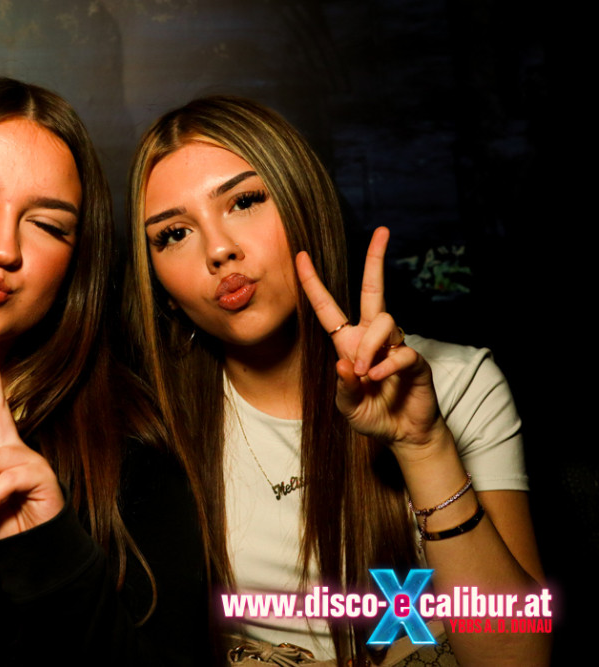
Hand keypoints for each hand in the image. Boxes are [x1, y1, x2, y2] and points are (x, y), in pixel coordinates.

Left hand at [295, 227, 446, 449]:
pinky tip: (379, 379)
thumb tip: (345, 363)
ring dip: (370, 346)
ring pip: (383, 321)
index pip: (327, 307)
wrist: (403, 434)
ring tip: (367, 374)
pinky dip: (387, 366)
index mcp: (348, 343)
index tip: (301, 255)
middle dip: (376, 260)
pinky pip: (401, 351)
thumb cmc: (372, 415)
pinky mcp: (415, 359)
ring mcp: (395, 345)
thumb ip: (343, 387)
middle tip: (382, 231)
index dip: (313, 283)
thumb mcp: (347, 406)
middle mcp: (371, 337)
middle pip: (374, 289)